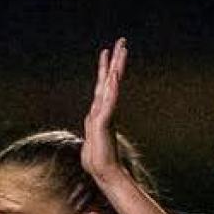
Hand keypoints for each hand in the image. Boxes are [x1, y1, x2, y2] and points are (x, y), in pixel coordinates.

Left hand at [81, 37, 128, 180]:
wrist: (103, 172)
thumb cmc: (97, 158)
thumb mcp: (91, 137)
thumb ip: (93, 126)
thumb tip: (95, 122)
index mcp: (100, 111)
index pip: (104, 85)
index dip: (105, 68)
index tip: (107, 52)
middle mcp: (104, 109)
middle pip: (111, 79)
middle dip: (115, 60)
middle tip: (122, 41)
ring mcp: (105, 114)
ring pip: (112, 86)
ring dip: (116, 67)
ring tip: (121, 51)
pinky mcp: (104, 122)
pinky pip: (108, 102)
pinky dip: (111, 89)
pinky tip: (113, 77)